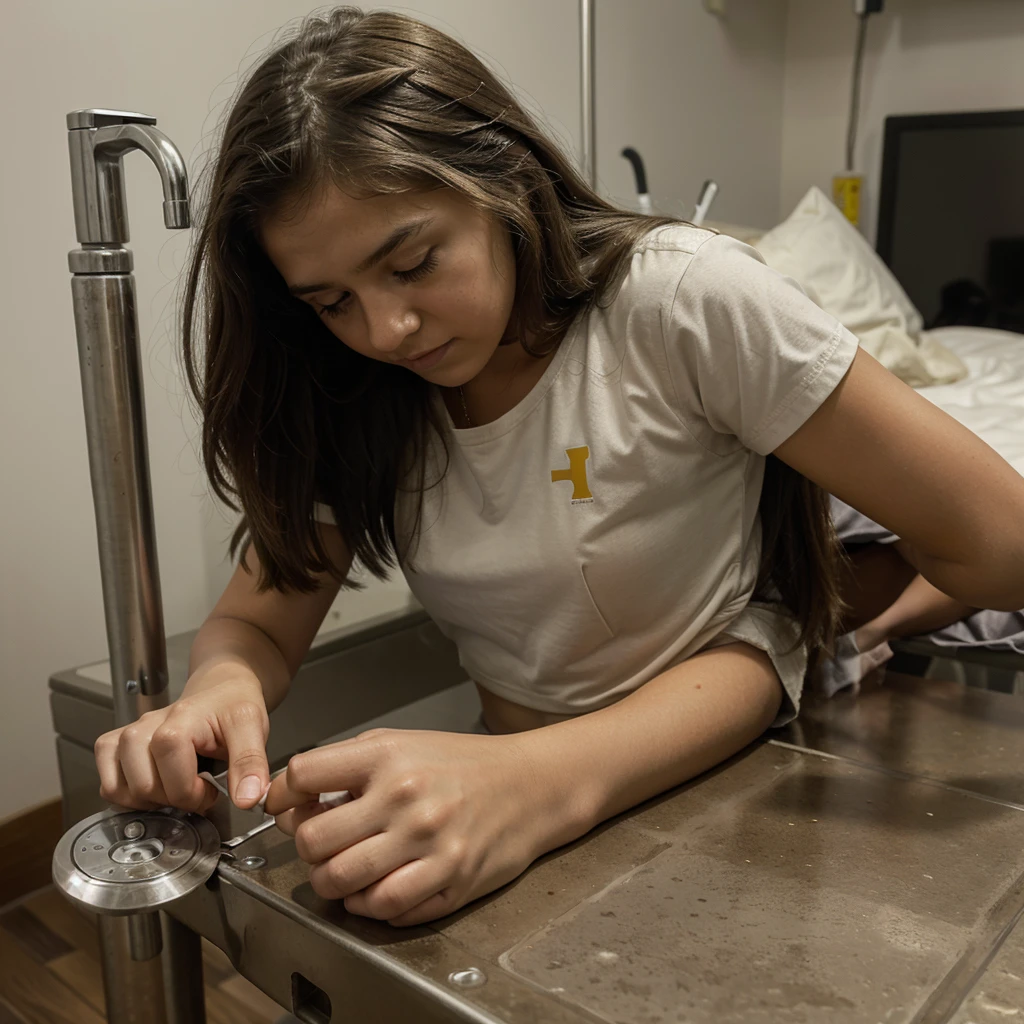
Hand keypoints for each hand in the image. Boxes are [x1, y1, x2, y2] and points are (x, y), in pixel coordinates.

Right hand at [93, 669, 270, 812]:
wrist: (221, 689)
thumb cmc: (233, 706)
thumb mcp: (252, 727)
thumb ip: (251, 762)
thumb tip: (248, 798)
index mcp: (180, 720)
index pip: (170, 771)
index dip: (193, 793)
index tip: (212, 791)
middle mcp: (146, 726)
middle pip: (143, 786)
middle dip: (174, 799)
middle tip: (196, 790)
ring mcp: (128, 735)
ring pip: (118, 788)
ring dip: (149, 800)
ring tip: (175, 788)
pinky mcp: (116, 744)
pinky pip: (107, 784)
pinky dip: (126, 796)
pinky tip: (154, 787)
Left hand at [266, 728, 548, 926]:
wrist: (531, 784)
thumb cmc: (463, 764)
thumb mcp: (402, 743)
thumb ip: (347, 766)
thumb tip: (290, 801)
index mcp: (389, 756)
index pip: (304, 775)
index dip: (282, 794)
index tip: (284, 805)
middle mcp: (406, 797)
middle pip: (312, 838)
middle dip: (306, 845)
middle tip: (321, 842)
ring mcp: (429, 842)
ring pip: (340, 880)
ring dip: (331, 881)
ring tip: (343, 869)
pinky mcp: (450, 879)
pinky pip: (385, 907)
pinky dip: (368, 905)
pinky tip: (375, 888)